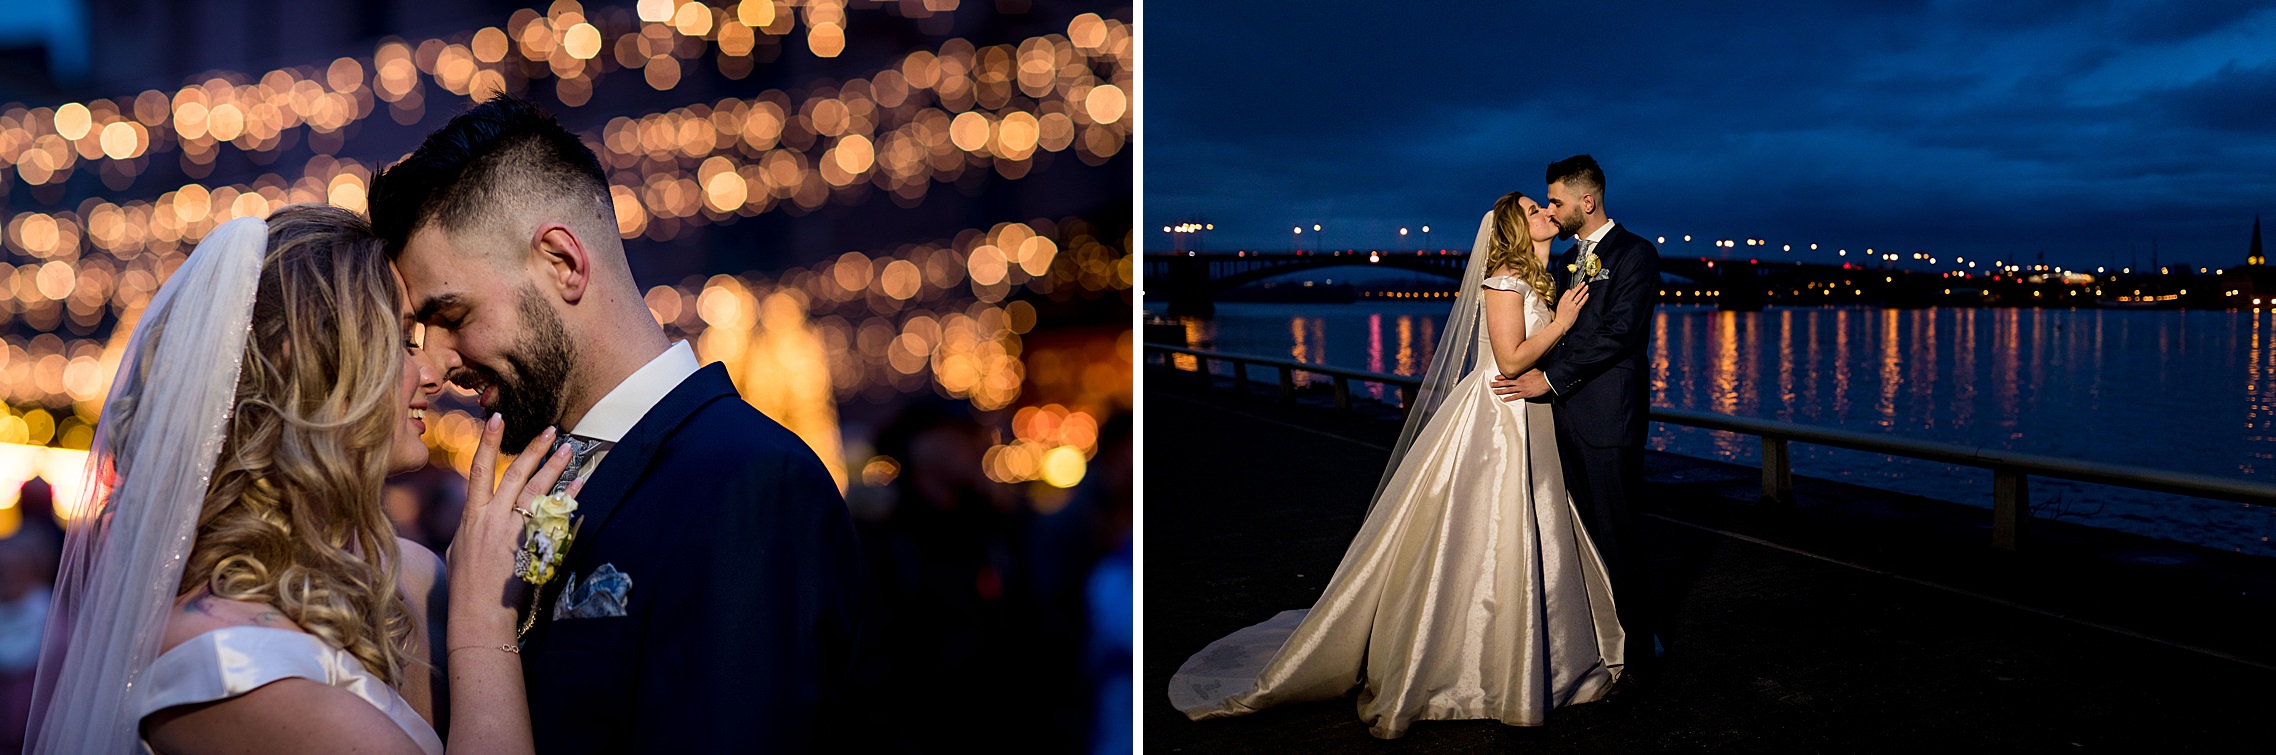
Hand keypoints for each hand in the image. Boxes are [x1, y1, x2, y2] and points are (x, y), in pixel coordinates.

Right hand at [447, 416, 579, 637]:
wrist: (480, 612)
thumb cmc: (467, 584)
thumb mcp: (460, 547)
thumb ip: (472, 524)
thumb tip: (477, 511)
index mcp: (472, 516)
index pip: (479, 469)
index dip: (489, 442)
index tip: (498, 418)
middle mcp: (493, 519)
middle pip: (516, 474)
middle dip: (534, 449)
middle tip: (551, 430)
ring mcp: (514, 532)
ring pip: (537, 491)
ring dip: (555, 468)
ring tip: (569, 449)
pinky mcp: (532, 546)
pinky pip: (554, 517)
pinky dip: (567, 500)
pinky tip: (579, 486)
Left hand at [1489, 370, 1551, 402]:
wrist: (1546, 381)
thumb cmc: (1540, 375)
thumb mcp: (1531, 368)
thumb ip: (1525, 368)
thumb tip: (1522, 365)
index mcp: (1520, 375)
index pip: (1508, 376)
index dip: (1501, 377)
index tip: (1496, 378)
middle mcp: (1519, 381)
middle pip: (1506, 383)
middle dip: (1498, 384)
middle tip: (1492, 385)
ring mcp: (1521, 388)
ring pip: (1508, 390)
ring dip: (1501, 391)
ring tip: (1495, 392)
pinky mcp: (1525, 393)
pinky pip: (1515, 396)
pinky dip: (1509, 398)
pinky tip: (1504, 399)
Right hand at [1552, 283, 1589, 331]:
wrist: (1560, 324)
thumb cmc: (1559, 317)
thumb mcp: (1559, 307)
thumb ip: (1563, 301)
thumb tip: (1566, 298)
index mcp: (1562, 300)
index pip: (1568, 291)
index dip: (1572, 289)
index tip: (1576, 288)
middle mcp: (1567, 302)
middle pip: (1574, 292)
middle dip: (1579, 286)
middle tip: (1583, 283)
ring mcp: (1571, 305)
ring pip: (1578, 296)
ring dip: (1583, 291)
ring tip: (1586, 287)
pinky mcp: (1576, 310)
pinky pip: (1581, 302)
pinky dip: (1585, 298)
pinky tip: (1587, 295)